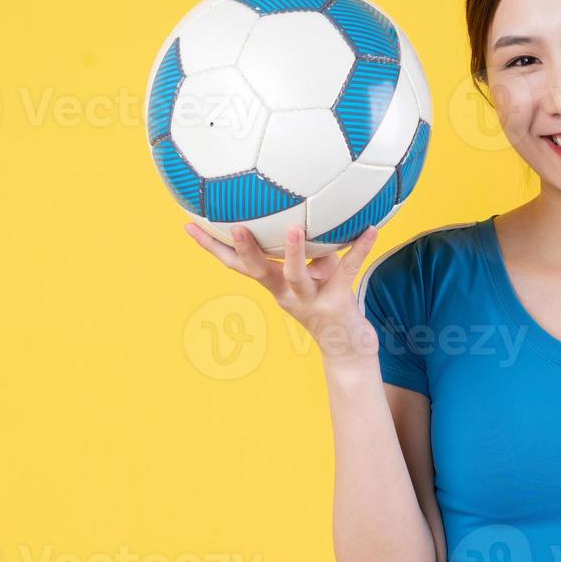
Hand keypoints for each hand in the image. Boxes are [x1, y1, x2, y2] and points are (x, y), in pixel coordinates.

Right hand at [184, 220, 379, 367]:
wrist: (348, 350)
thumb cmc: (327, 306)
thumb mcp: (312, 276)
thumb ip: (306, 251)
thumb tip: (303, 211)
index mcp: (274, 286)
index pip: (236, 265)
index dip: (212, 247)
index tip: (189, 226)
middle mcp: (286, 294)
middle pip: (257, 272)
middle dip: (244, 250)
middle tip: (234, 226)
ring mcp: (311, 300)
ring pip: (296, 276)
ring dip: (293, 252)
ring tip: (293, 227)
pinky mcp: (338, 302)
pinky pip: (349, 270)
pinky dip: (360, 248)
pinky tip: (371, 229)